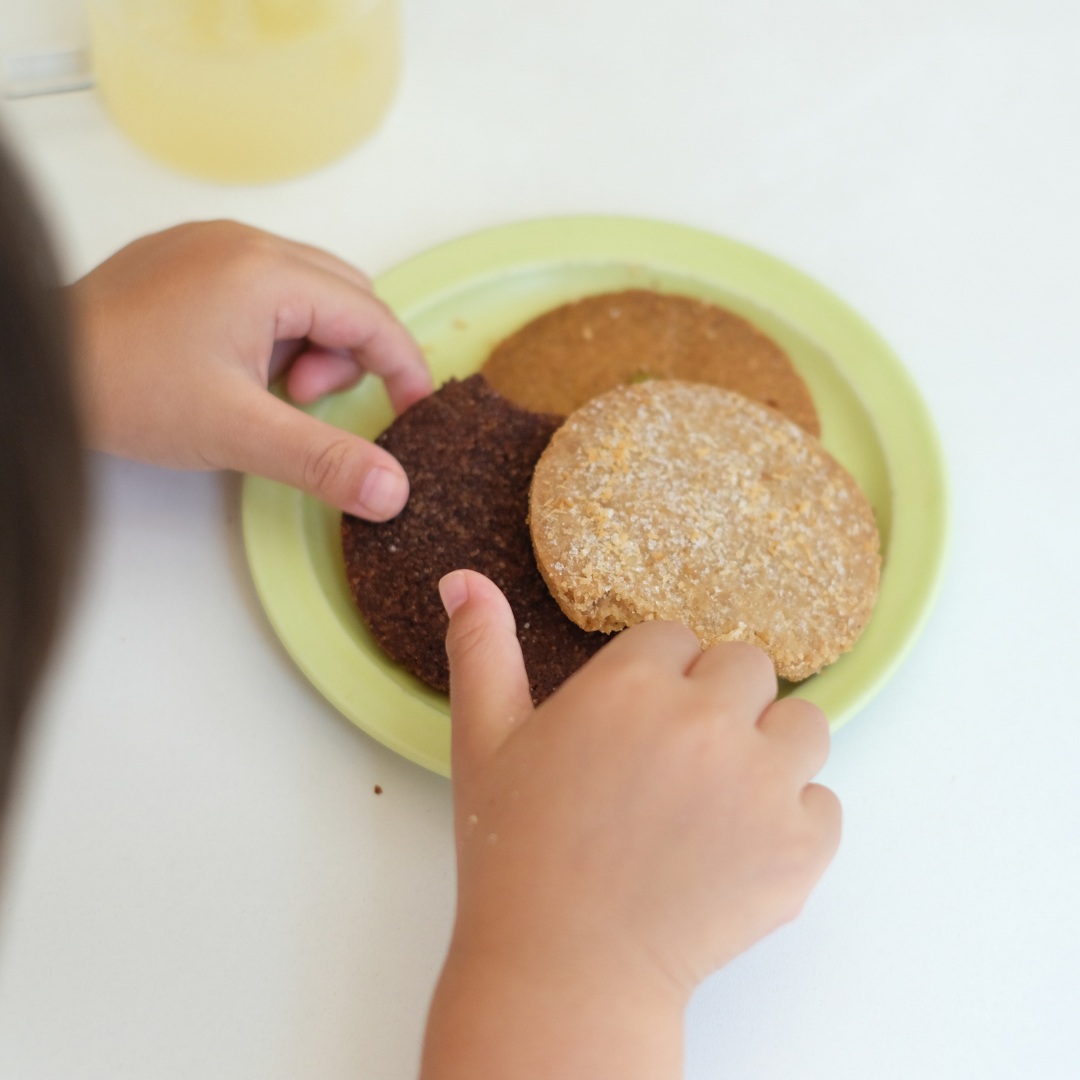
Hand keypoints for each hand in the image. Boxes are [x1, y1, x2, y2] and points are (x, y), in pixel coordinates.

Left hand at [70, 220, 431, 518]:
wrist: (33, 368)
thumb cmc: (123, 387)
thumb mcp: (238, 432)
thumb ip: (325, 459)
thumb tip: (393, 491)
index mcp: (266, 272)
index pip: (371, 315)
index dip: (403, 366)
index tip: (414, 412)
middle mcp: (246, 242)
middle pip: (346, 294)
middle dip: (349, 354)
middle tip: (308, 404)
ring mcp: (213, 245)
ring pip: (307, 289)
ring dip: (312, 343)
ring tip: (271, 390)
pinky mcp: (189, 259)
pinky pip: (265, 286)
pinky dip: (277, 329)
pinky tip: (240, 368)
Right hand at [421, 570, 840, 1079]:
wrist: (564, 971)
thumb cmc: (516, 857)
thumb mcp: (483, 743)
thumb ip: (481, 650)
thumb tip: (463, 579)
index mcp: (628, 684)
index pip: (676, 637)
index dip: (656, 678)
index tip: (635, 723)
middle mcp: (703, 719)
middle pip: (747, 667)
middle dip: (717, 702)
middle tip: (676, 762)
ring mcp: (760, 783)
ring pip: (802, 724)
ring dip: (769, 750)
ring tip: (719, 798)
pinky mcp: (800, 847)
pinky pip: (827, 803)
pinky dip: (795, 822)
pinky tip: (740, 848)